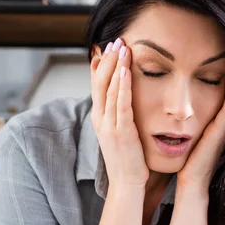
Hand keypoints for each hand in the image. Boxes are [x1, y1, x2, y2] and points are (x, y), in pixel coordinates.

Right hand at [90, 37, 149, 187]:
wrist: (127, 185)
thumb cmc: (128, 161)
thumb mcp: (119, 134)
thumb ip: (119, 117)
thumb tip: (123, 102)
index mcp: (100, 120)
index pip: (96, 87)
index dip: (100, 66)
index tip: (106, 48)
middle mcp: (101, 120)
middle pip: (100, 83)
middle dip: (108, 60)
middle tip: (116, 39)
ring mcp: (110, 126)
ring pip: (109, 89)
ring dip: (115, 66)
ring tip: (122, 46)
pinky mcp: (122, 132)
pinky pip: (121, 104)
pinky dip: (122, 86)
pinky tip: (126, 70)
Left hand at [176, 55, 224, 191]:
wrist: (191, 182)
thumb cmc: (188, 162)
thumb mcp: (190, 137)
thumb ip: (188, 125)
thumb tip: (177, 112)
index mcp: (214, 123)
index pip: (221, 95)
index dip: (224, 77)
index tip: (224, 58)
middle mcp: (222, 123)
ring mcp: (223, 128)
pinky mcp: (219, 133)